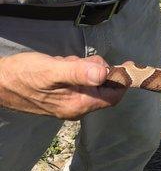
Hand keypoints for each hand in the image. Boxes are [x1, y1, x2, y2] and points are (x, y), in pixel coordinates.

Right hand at [0, 52, 124, 119]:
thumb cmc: (23, 75)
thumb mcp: (52, 70)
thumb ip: (78, 72)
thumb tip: (105, 73)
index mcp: (79, 105)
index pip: (113, 95)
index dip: (121, 80)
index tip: (126, 63)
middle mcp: (77, 108)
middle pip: (103, 87)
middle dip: (95, 70)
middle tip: (76, 61)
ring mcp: (68, 104)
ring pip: (90, 83)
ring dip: (82, 68)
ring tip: (63, 63)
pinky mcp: (61, 97)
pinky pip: (77, 83)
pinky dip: (73, 71)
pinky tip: (58, 65)